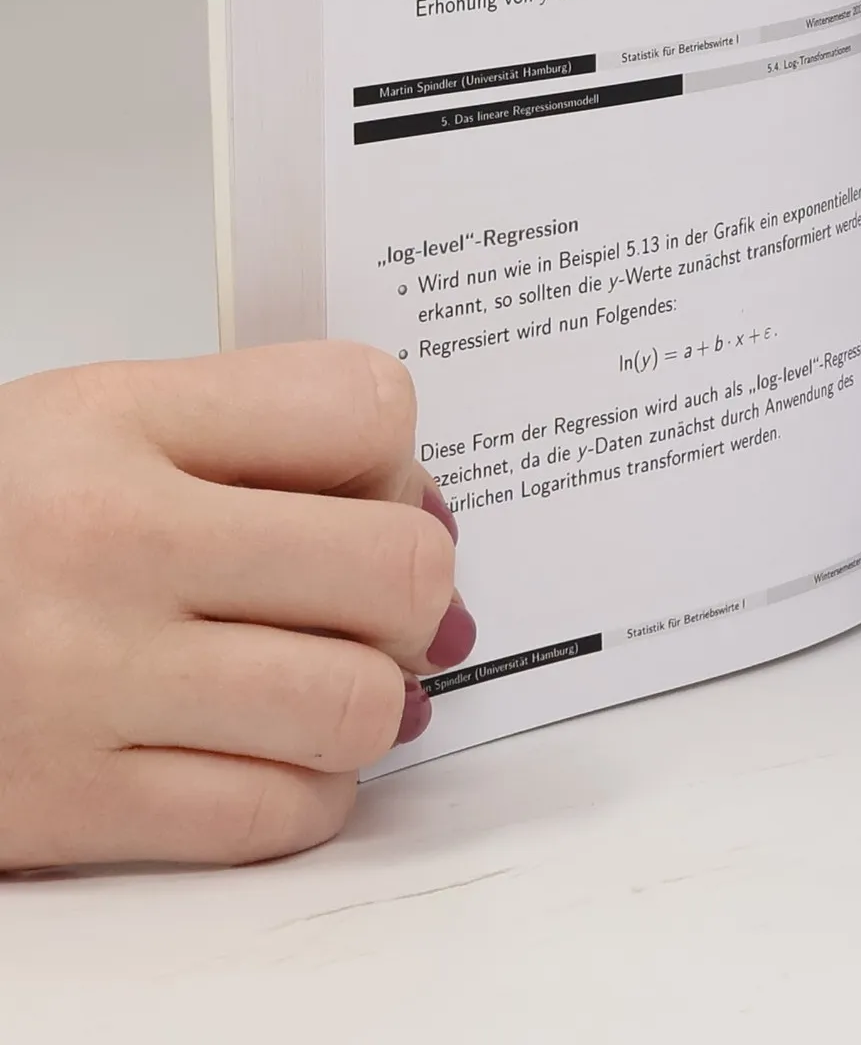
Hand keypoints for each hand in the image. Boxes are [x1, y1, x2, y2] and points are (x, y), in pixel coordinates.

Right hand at [0, 342, 471, 869]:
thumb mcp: (95, 422)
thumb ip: (259, 438)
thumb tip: (430, 517)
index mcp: (118, 420)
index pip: (366, 408)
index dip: (394, 459)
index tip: (367, 491)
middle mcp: (109, 544)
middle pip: (396, 568)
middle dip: (412, 593)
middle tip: (369, 604)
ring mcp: (88, 681)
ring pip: (356, 706)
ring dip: (368, 706)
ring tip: (320, 684)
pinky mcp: (67, 807)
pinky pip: (277, 815)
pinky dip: (305, 794)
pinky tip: (266, 755)